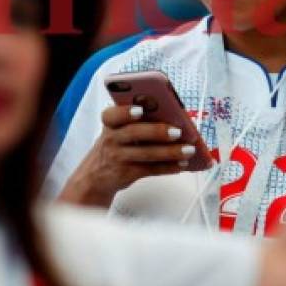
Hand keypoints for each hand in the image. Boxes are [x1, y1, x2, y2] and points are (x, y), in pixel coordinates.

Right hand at [57, 104, 202, 207]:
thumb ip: (138, 121)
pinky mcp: (126, 174)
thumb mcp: (118, 129)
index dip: (125, 111)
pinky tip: (181, 164)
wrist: (96, 175)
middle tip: (178, 131)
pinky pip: (150, 170)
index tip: (140, 109)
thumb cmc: (116, 144)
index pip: (112, 114)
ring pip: (146, 153)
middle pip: (134, 133)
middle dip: (158, 131)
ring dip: (170, 152)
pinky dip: (168, 167)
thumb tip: (173, 117)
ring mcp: (118, 157)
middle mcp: (111, 138)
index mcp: (110, 122)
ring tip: (189, 150)